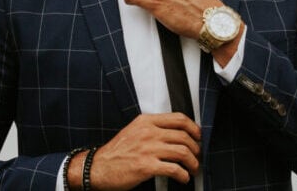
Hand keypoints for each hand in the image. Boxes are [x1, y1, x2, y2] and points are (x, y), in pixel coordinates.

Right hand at [71, 113, 199, 189]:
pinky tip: (183, 178)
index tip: (198, 136)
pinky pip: (174, 169)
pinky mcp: (146, 166)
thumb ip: (152, 128)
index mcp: (146, 121)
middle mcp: (148, 133)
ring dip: (193, 162)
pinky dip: (183, 175)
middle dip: (196, 148)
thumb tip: (175, 134)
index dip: (193, 128)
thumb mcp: (133, 131)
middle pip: (184, 136)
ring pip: (182, 152)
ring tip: (193, 169)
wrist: (98, 168)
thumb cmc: (116, 152)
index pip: (178, 118)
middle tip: (197, 156)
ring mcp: (148, 149)